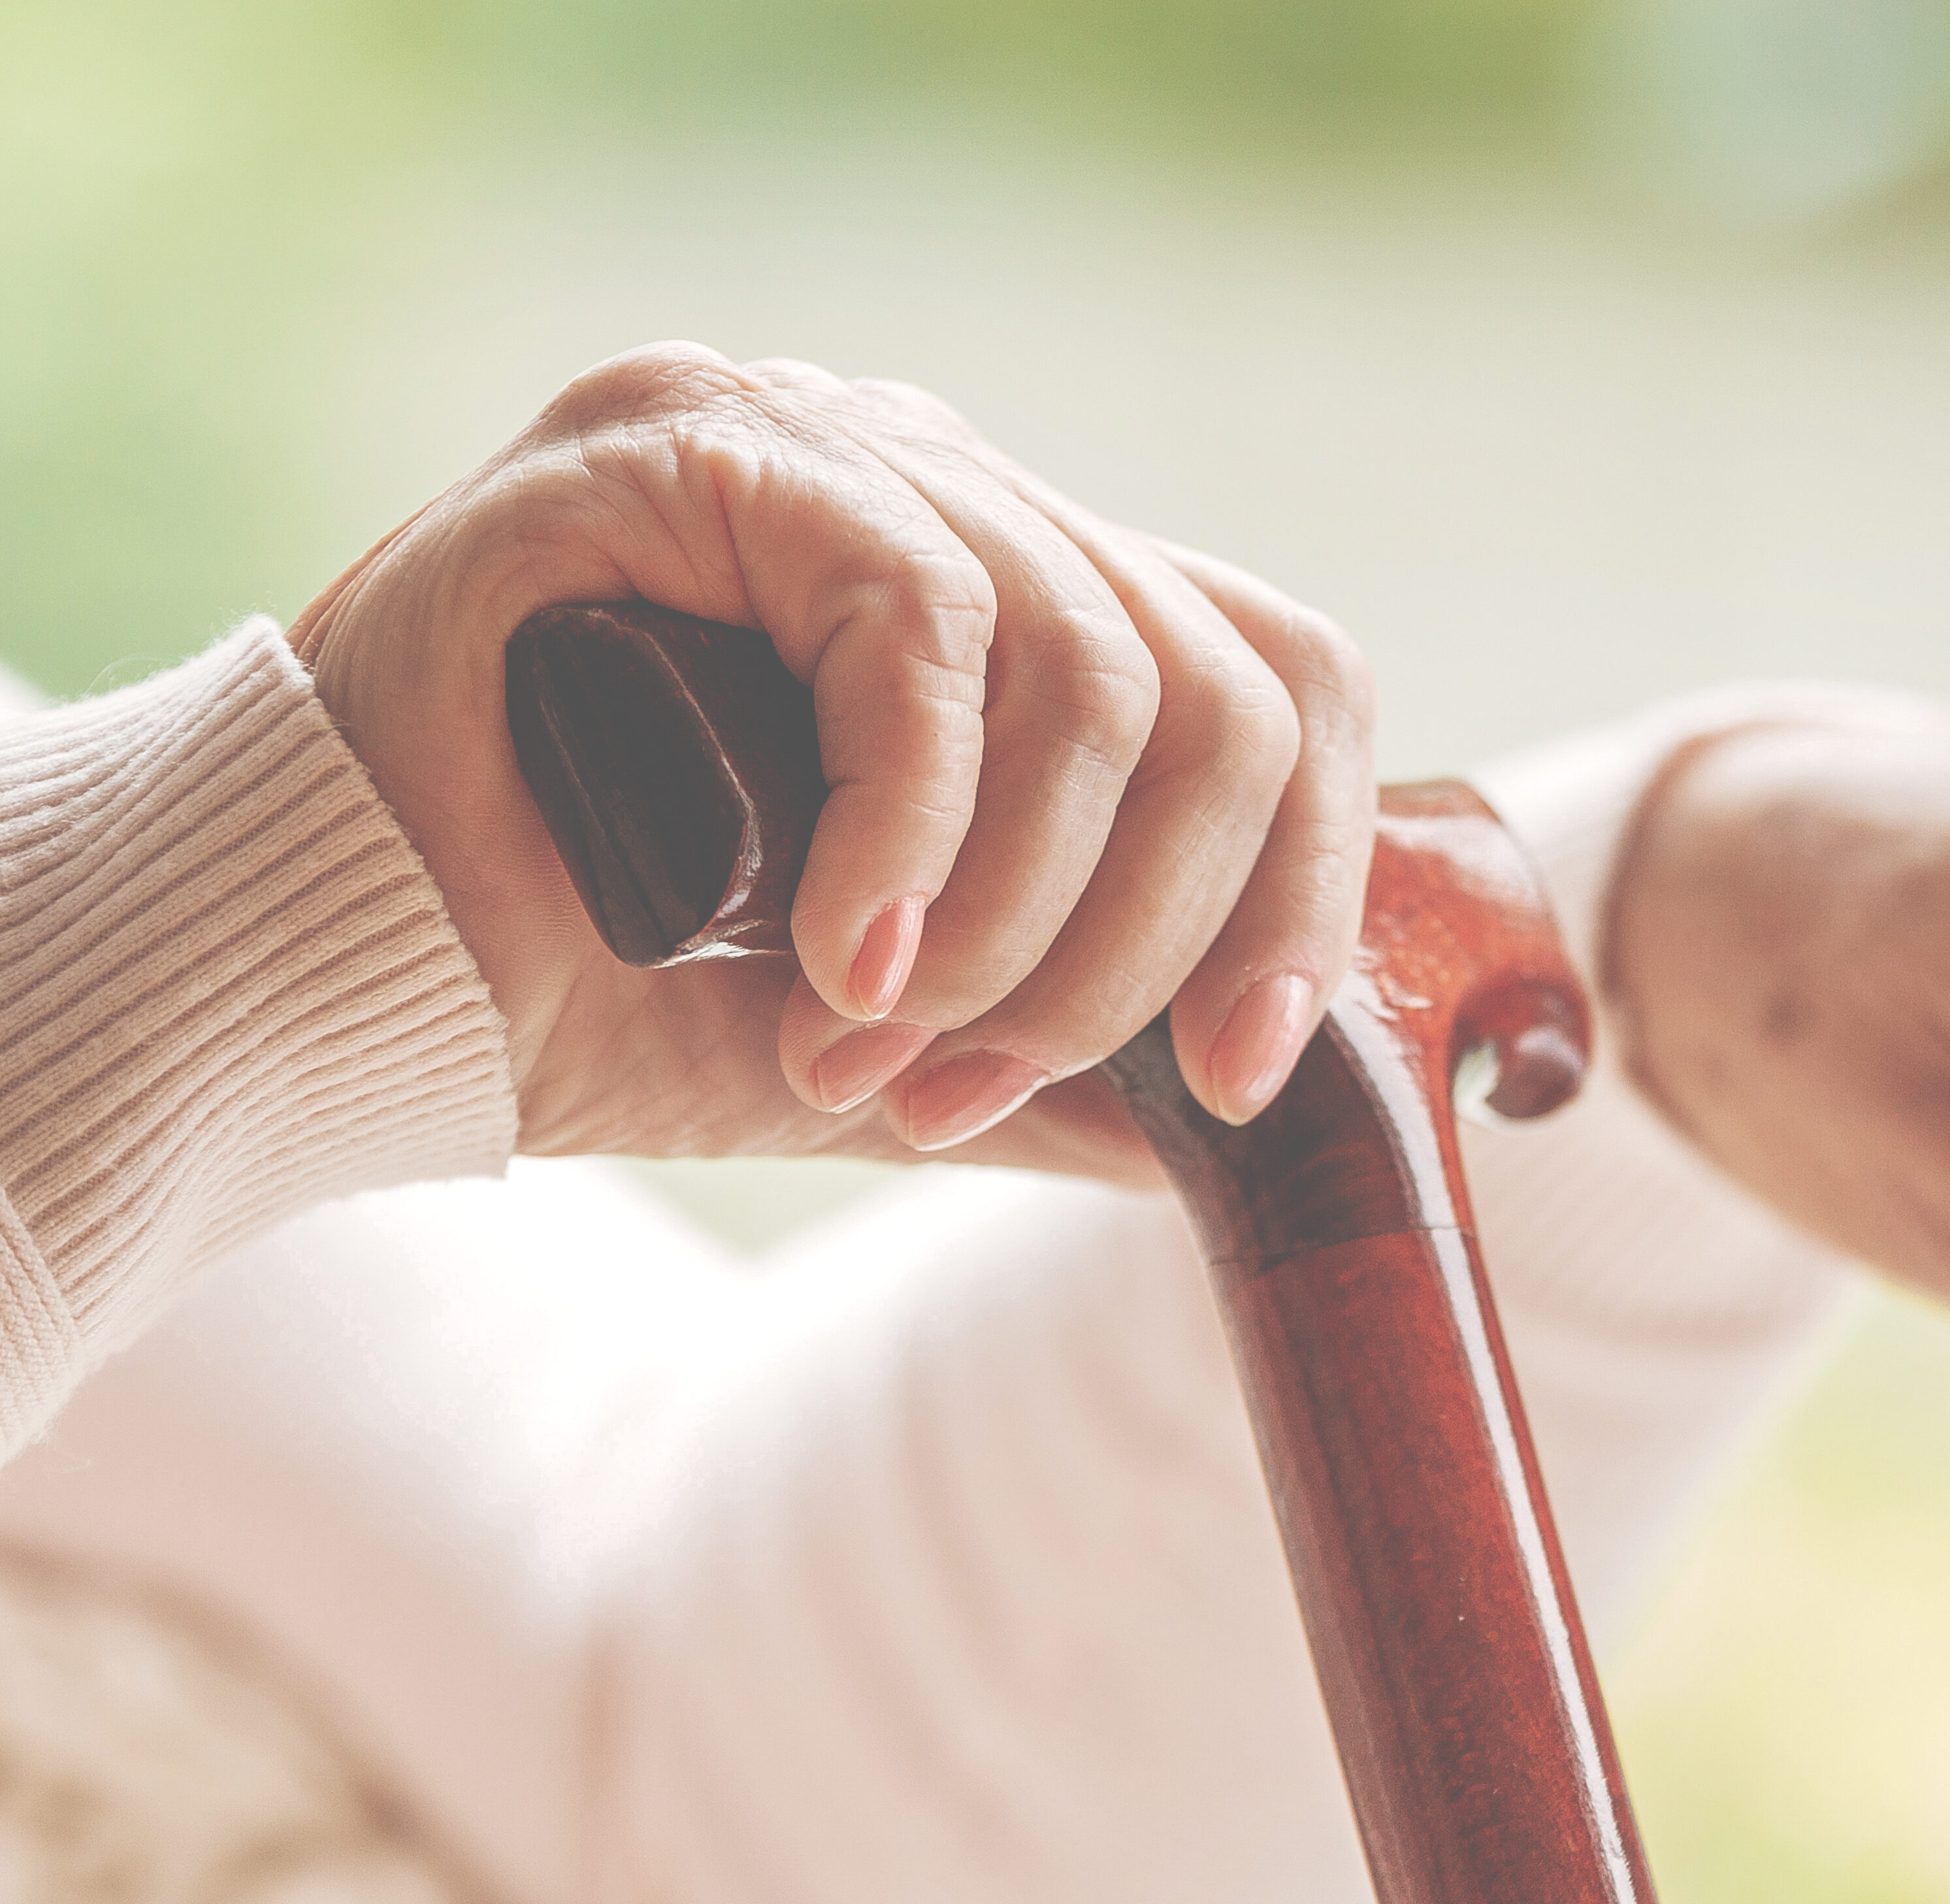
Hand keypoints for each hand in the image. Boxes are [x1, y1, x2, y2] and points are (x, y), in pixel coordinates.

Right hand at [290, 343, 1375, 1172]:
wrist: (358, 980)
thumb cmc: (615, 994)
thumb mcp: (909, 1039)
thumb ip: (1074, 1062)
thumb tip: (1236, 1130)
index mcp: (1017, 601)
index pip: (1271, 685)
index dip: (1306, 888)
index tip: (1236, 1079)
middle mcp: (942, 491)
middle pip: (1218, 685)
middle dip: (1141, 944)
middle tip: (981, 1087)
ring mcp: (822, 441)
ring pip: (1094, 664)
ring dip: (1015, 915)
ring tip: (880, 1041)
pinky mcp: (692, 444)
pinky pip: (918, 624)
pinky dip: (912, 832)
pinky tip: (837, 960)